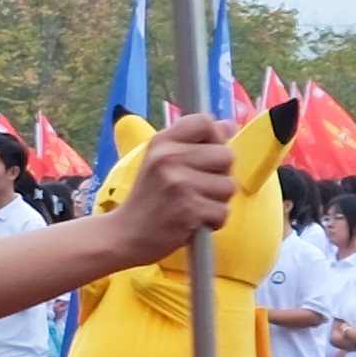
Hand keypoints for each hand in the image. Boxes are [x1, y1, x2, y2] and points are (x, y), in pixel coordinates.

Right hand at [97, 112, 241, 255]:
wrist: (125, 234)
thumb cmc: (149, 198)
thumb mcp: (161, 161)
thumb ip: (194, 142)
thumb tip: (230, 125)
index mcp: (161, 142)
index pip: (204, 122)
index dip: (215, 137)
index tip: (205, 154)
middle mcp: (168, 158)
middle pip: (226, 155)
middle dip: (219, 175)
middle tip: (196, 187)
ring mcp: (179, 184)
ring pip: (228, 186)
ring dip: (217, 201)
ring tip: (193, 205)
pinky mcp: (189, 209)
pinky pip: (223, 211)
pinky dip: (213, 221)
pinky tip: (193, 221)